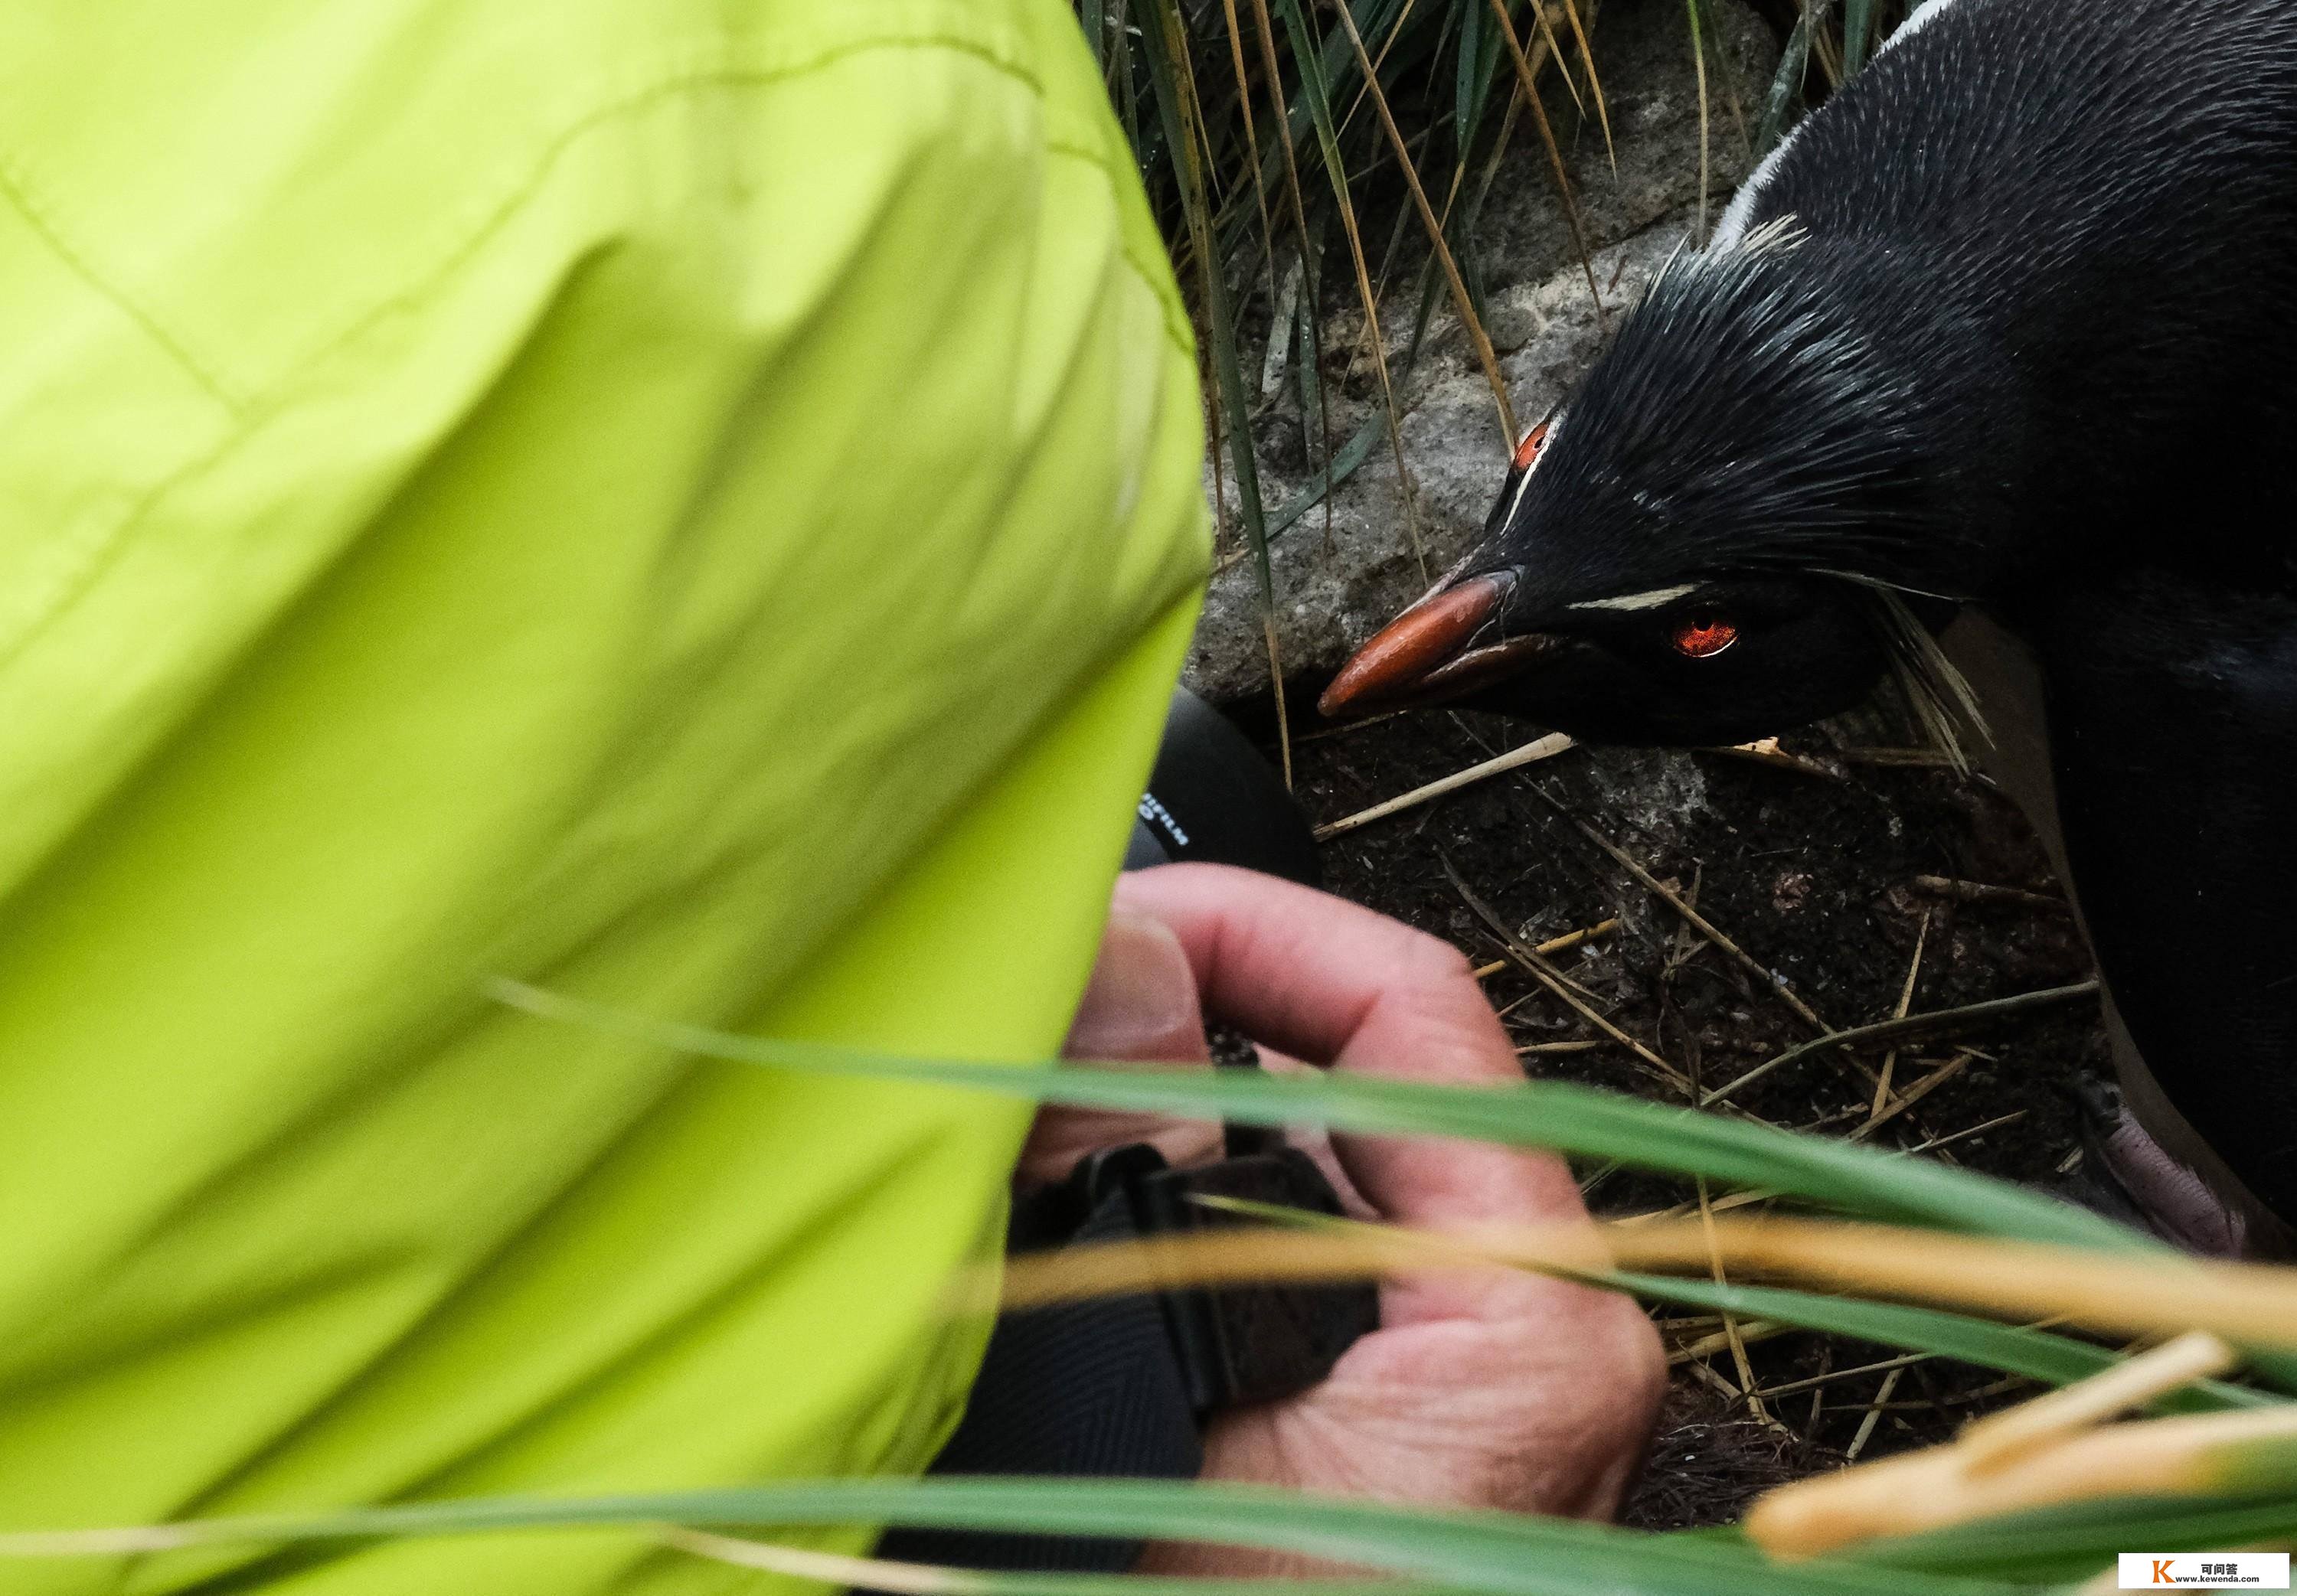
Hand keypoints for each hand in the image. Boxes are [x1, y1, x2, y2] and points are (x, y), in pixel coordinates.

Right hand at [1035, 864, 1664, 1566]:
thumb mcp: (1155, 1409)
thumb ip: (1130, 1174)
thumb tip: (1117, 961)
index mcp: (1530, 1324)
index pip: (1410, 1012)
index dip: (1251, 927)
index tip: (1115, 916)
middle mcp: (1533, 1339)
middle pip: (1351, 1082)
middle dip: (1181, 1023)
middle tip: (1035, 1004)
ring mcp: (1473, 1390)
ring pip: (1306, 1174)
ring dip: (1165, 1129)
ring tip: (1030, 1113)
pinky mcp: (1405, 1431)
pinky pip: (1292, 1264)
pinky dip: (1184, 1220)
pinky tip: (1084, 1223)